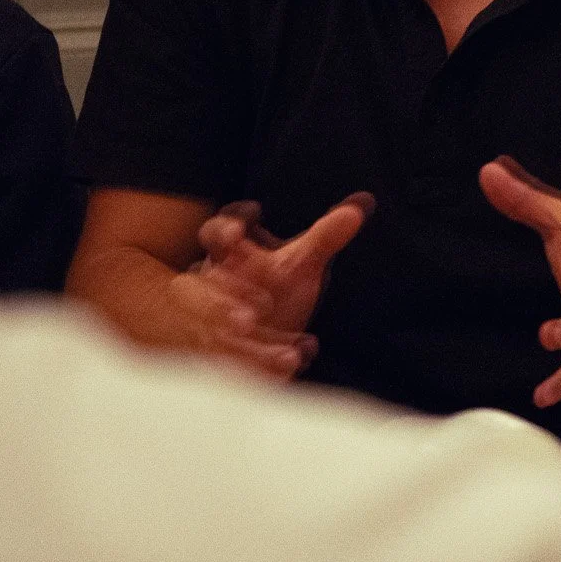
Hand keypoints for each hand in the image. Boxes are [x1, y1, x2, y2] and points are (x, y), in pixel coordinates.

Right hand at [173, 194, 371, 380]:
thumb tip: (365, 201)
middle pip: (195, 283)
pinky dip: (253, 360)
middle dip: (215, 293)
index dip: (223, 230)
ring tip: (250, 327)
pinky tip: (287, 359)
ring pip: (209, 324)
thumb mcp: (302, 262)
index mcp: (229, 256)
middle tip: (249, 304)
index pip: (216, 234)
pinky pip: (226, 357)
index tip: (236, 233)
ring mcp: (209, 321)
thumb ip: (327, 235)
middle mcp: (211, 287)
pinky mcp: (217, 353)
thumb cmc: (276, 287)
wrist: (266, 331)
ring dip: (227, 327)